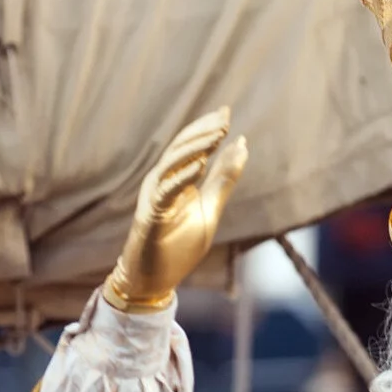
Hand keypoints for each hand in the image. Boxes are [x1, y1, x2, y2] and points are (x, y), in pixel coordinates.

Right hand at [107, 108, 249, 311]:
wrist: (155, 280)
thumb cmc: (178, 245)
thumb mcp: (209, 209)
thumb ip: (223, 179)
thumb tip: (241, 145)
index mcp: (174, 179)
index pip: (191, 146)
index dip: (206, 128)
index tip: (226, 111)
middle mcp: (160, 182)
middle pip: (181, 149)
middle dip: (203, 132)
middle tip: (224, 118)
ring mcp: (154, 198)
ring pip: (172, 164)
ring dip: (195, 149)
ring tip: (217, 135)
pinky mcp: (151, 216)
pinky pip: (166, 192)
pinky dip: (181, 177)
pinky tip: (199, 165)